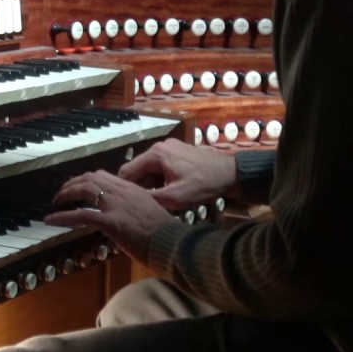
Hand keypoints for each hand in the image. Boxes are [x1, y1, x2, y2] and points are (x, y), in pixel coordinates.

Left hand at [44, 169, 173, 262]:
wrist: (172, 243)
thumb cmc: (165, 234)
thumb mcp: (150, 212)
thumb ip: (134, 208)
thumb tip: (123, 214)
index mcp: (132, 188)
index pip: (104, 176)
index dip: (87, 179)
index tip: (78, 186)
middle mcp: (122, 191)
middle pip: (90, 178)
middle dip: (73, 183)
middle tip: (62, 193)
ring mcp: (115, 205)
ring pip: (83, 190)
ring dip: (65, 194)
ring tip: (55, 202)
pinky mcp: (110, 221)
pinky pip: (80, 215)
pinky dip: (62, 216)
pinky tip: (50, 220)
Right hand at [118, 138, 236, 209]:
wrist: (231, 173)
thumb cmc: (203, 185)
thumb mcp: (174, 198)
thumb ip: (149, 198)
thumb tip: (130, 200)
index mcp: (155, 154)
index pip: (126, 171)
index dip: (122, 188)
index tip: (121, 203)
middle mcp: (159, 146)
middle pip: (137, 168)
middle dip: (137, 186)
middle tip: (139, 204)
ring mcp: (170, 146)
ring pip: (149, 167)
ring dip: (149, 183)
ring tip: (153, 200)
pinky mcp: (178, 150)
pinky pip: (160, 164)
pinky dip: (159, 177)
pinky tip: (166, 190)